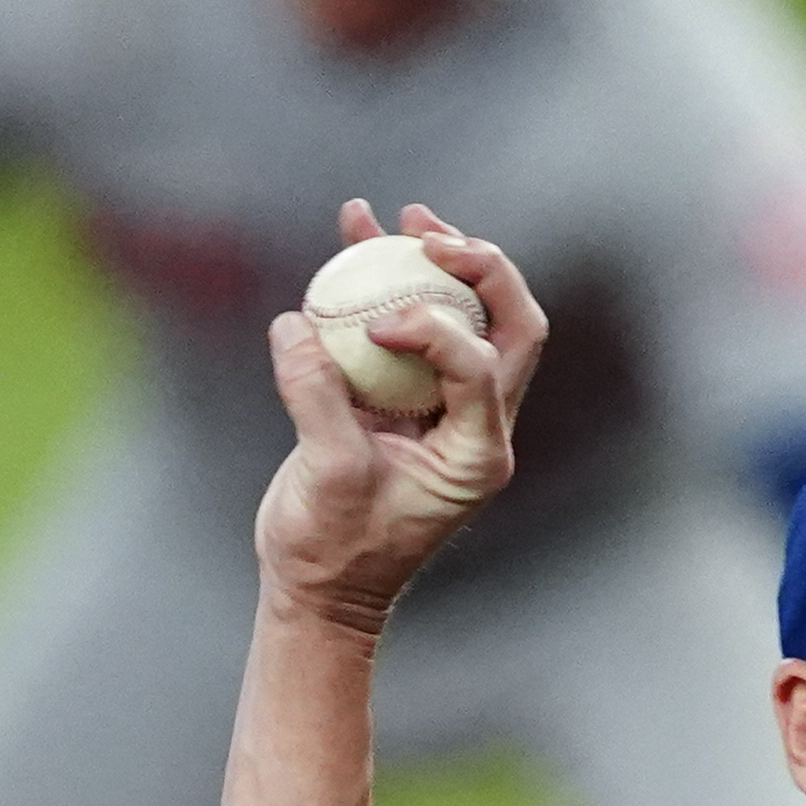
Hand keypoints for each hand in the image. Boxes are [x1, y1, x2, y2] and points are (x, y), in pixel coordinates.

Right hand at [250, 199, 542, 639]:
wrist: (318, 589)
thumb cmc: (331, 550)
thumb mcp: (326, 477)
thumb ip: (316, 399)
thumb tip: (296, 324)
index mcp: (480, 453)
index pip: (484, 363)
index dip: (436, 327)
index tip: (374, 326)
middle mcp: (478, 425)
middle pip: (509, 323)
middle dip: (478, 267)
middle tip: (428, 234)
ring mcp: (446, 409)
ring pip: (464, 316)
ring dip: (435, 261)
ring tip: (396, 216)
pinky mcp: (407, 399)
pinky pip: (410, 331)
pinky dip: (387, 286)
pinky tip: (353, 238)